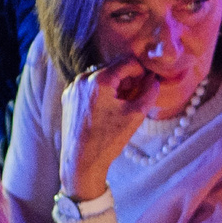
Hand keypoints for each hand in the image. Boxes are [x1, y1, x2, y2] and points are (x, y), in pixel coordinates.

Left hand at [59, 62, 159, 200]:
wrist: (81, 160)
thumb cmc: (108, 139)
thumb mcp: (135, 115)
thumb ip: (149, 93)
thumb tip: (153, 80)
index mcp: (100, 80)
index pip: (127, 62)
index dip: (141, 71)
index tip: (147, 84)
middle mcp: (83, 79)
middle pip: (113, 69)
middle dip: (127, 80)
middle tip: (136, 97)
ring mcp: (73, 88)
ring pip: (101, 78)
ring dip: (114, 86)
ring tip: (121, 106)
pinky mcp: (68, 98)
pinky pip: (89, 87)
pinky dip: (101, 93)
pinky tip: (106, 111)